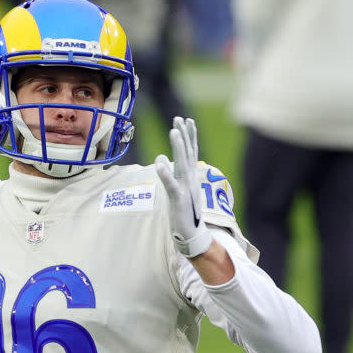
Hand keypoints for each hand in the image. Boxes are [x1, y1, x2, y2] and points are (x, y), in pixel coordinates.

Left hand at [155, 117, 211, 257]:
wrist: (192, 233)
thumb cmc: (185, 211)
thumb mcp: (178, 188)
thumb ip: (171, 172)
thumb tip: (160, 158)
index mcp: (191, 175)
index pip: (191, 151)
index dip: (188, 135)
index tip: (186, 120)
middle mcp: (190, 178)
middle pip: (188, 152)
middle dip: (184, 135)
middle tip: (179, 118)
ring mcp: (185, 187)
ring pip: (182, 163)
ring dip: (178, 147)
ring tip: (173, 132)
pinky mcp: (179, 199)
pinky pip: (171, 184)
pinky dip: (166, 174)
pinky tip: (159, 163)